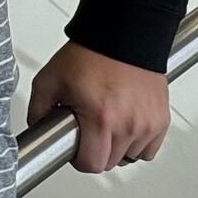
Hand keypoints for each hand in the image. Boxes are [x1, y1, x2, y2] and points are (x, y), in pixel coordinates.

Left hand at [28, 41, 169, 173]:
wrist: (124, 33)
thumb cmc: (91, 54)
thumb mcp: (50, 79)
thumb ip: (37, 109)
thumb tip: (37, 128)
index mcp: (100, 118)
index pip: (92, 164)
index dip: (78, 159)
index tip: (76, 148)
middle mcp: (128, 123)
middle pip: (110, 163)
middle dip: (96, 152)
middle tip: (89, 132)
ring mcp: (147, 123)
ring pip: (130, 157)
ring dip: (118, 148)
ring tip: (108, 125)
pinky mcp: (161, 118)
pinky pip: (149, 148)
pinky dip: (138, 143)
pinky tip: (125, 126)